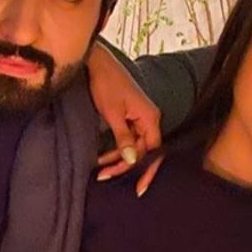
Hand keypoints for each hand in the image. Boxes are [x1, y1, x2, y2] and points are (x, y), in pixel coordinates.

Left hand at [87, 42, 161, 179]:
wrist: (96, 63)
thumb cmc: (105, 84)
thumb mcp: (112, 113)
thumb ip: (124, 138)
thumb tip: (133, 159)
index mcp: (150, 118)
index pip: (154, 151)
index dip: (147, 170)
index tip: (139, 188)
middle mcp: (149, 118)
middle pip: (143, 151)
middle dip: (125, 166)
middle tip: (104, 176)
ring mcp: (139, 117)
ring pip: (134, 146)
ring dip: (118, 158)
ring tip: (100, 168)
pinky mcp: (129, 116)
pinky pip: (127, 138)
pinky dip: (116, 149)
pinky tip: (104, 157)